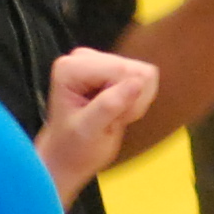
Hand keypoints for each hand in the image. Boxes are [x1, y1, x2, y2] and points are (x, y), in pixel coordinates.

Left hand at [36, 47, 158, 194]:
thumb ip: (109, 105)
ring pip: (144, 75)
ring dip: (133, 102)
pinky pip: (145, 79)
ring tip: (112, 118)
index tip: (111, 119)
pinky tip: (117, 112)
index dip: (126, 99)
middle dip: (130, 100)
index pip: (121, 70)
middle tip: (111, 120)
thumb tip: (137, 82)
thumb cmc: (73, 147)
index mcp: (71, 68)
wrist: (69, 156)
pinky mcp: (114, 69)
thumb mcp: (88, 131)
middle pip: (134, 70)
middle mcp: (83, 58)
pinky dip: (136, 102)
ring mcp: (100, 62)